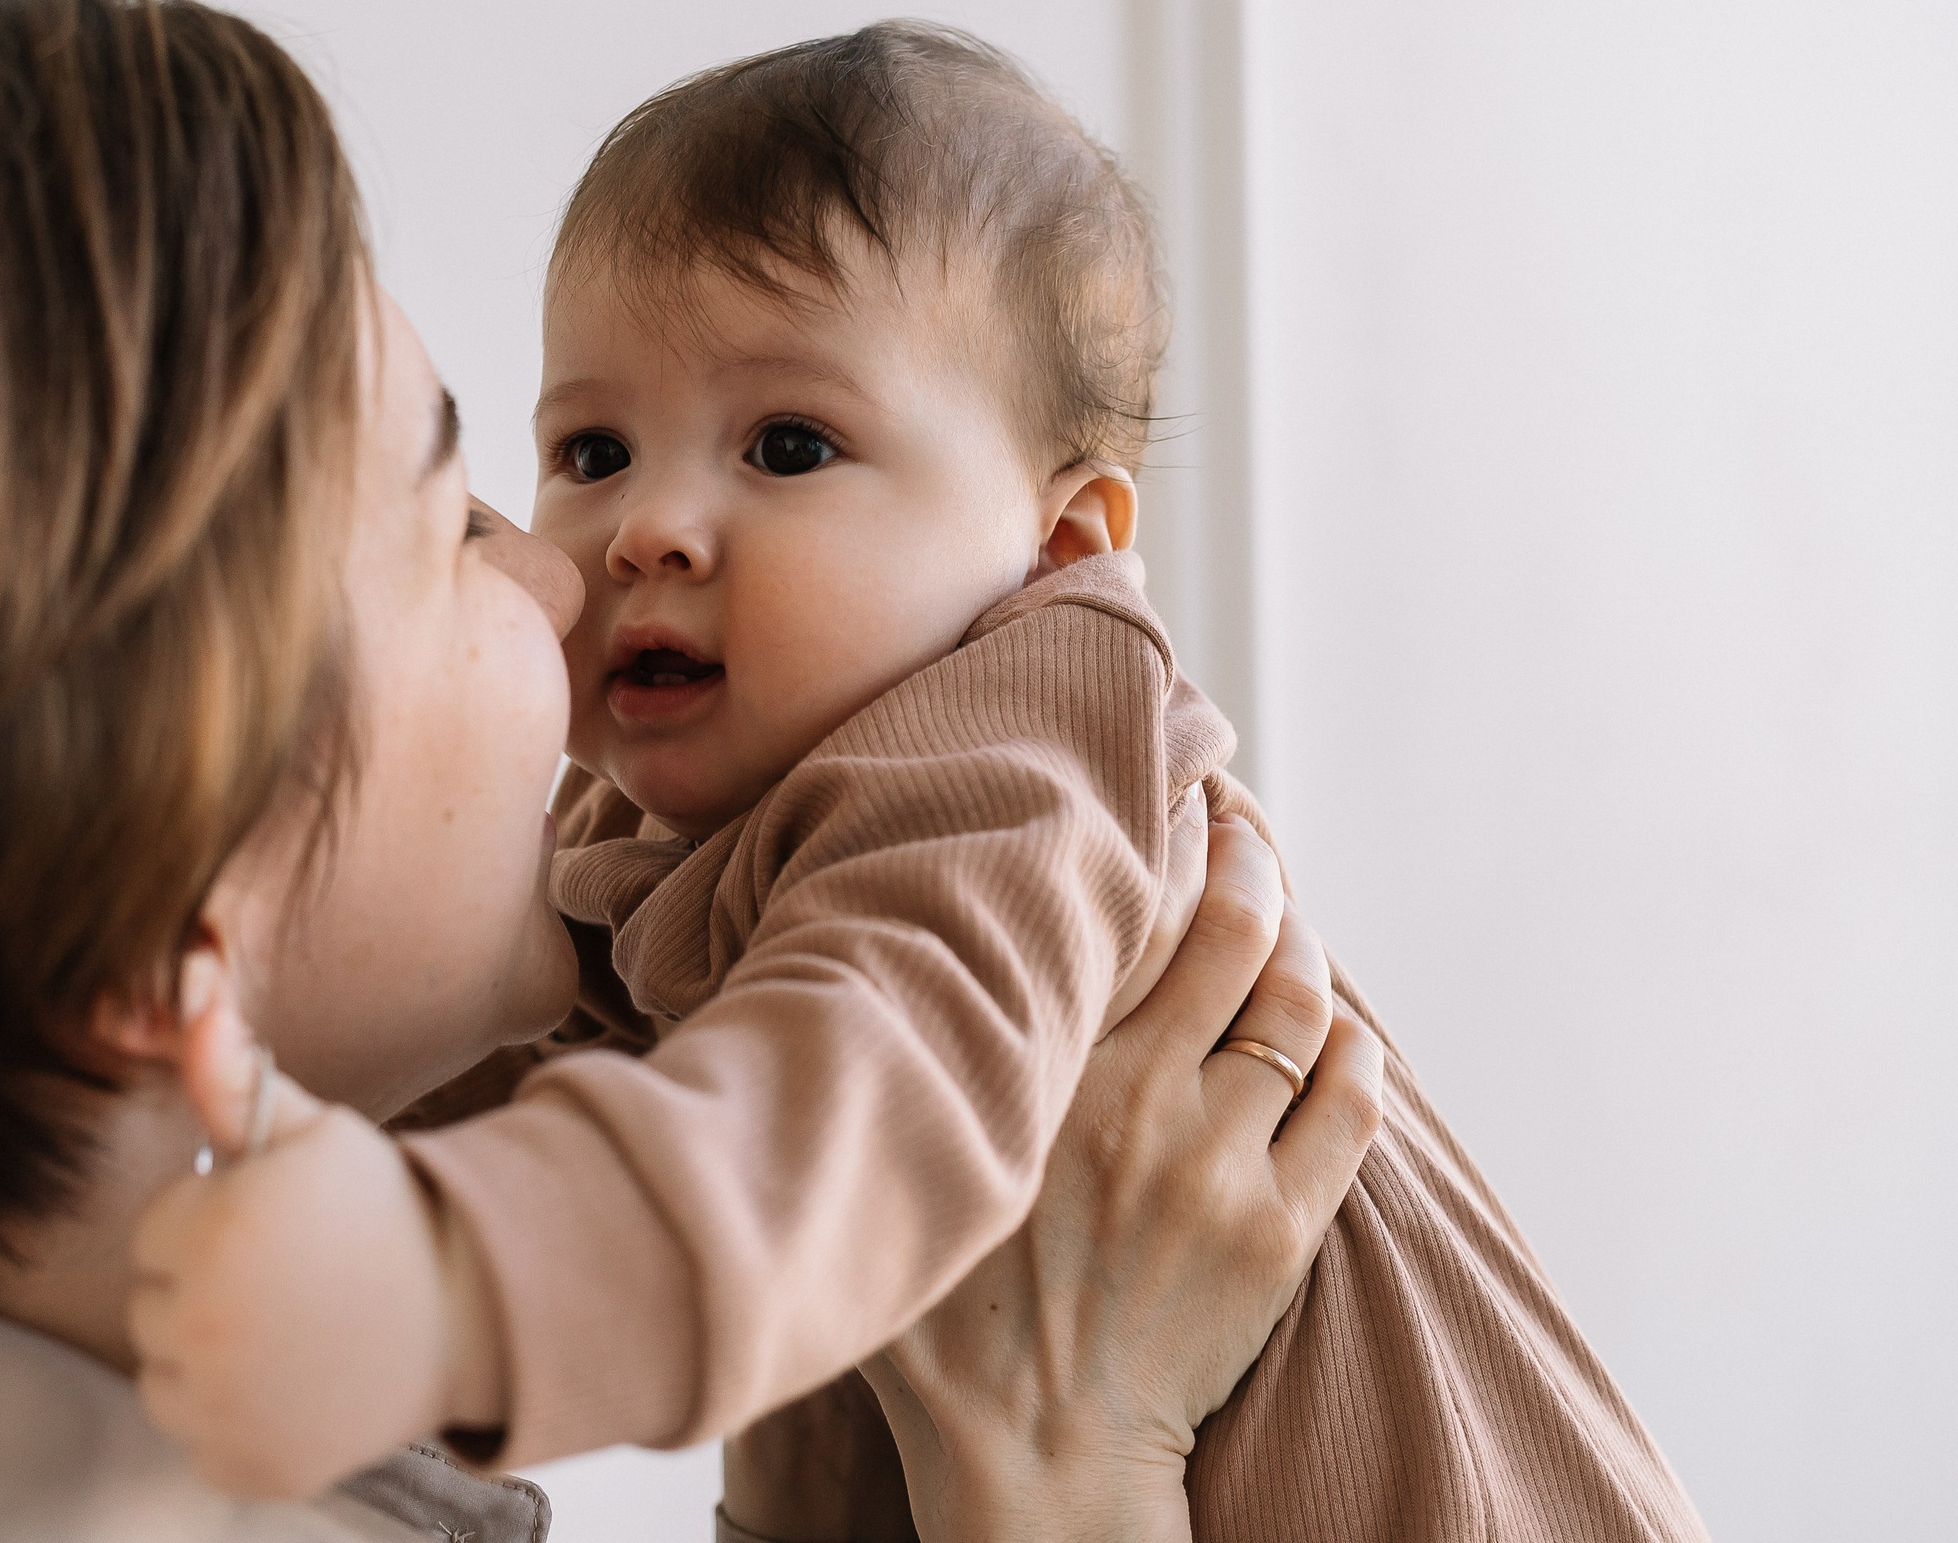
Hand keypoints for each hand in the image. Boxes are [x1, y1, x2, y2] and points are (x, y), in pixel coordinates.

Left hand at [130, 1070, 492, 1497]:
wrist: (465, 1309)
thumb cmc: (382, 1210)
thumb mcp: (314, 1131)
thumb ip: (232, 1078)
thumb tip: (188, 994)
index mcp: (212, 1234)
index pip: (157, 1229)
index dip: (214, 1219)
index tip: (276, 1223)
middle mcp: (204, 1326)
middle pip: (151, 1304)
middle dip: (206, 1284)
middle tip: (290, 1276)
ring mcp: (223, 1408)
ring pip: (164, 1373)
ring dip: (209, 1353)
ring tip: (291, 1327)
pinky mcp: (245, 1467)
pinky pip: (197, 1437)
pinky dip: (234, 1419)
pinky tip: (296, 1382)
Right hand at [861, 817, 1384, 1542]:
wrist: (1031, 1456)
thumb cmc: (944, 1318)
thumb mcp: (912, 1163)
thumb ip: (924, 1060)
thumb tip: (892, 958)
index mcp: (1047, 1072)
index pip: (1135, 910)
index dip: (1170, 834)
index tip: (1176, 790)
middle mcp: (1139, 1098)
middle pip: (1239, 933)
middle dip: (1255, 863)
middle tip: (1246, 829)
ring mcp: (1219, 1163)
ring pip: (1299, 1006)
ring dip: (1304, 946)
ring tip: (1288, 922)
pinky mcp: (1280, 1230)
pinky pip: (1351, 1098)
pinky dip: (1352, 1044)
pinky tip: (1335, 1026)